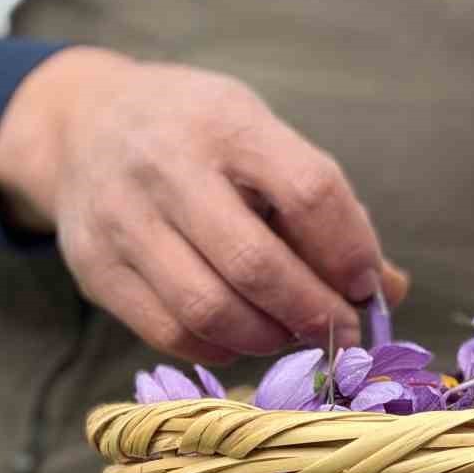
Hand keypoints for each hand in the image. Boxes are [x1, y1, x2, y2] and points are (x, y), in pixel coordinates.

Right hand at [0, 47, 407, 363]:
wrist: (82, 124)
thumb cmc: (197, 134)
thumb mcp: (260, 137)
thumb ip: (326, 207)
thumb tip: (390, 288)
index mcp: (228, 124)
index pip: (309, 192)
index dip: (350, 251)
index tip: (369, 285)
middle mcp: (168, 167)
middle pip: (257, 264)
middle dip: (314, 312)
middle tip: (342, 331)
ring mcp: (123, 219)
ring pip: (209, 308)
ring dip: (268, 338)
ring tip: (291, 335)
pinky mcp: (95, 267)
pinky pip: (169, 331)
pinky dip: (219, 348)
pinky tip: (241, 338)